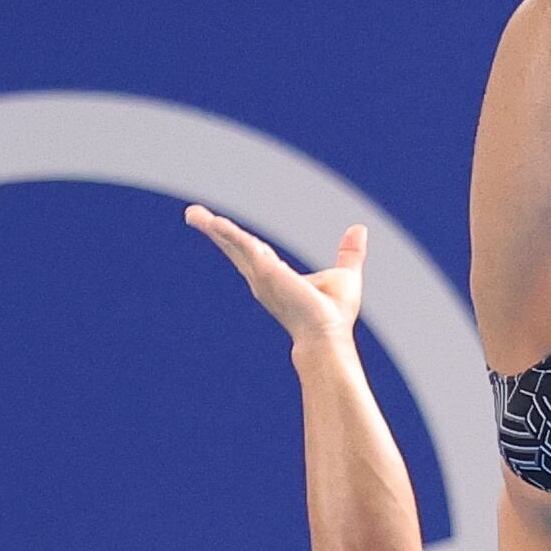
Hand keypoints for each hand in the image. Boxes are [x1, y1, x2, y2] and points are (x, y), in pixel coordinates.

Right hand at [185, 207, 367, 350]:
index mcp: (274, 276)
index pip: (249, 250)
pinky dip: (230, 235)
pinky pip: (245, 249)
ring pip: (234, 245)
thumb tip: (358, 229)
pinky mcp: (267, 274)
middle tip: (192, 213)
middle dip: (212, 229)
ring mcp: (261, 276)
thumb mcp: (344, 275)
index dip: (232, 237)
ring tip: (193, 214)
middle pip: (233, 247)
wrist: (328, 336)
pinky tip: (216, 223)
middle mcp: (261, 277)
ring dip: (214, 228)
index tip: (215, 224)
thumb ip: (349, 253)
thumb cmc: (334, 315)